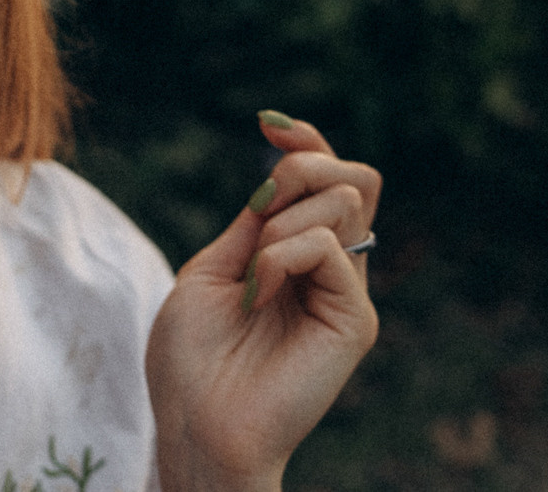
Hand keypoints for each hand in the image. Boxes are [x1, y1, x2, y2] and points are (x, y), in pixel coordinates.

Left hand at [145, 112, 380, 491]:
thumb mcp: (211, 268)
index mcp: (297, 255)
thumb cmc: (191, 360)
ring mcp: (347, 292)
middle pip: (355, 176)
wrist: (195, 424)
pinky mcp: (355, 319)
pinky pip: (326, 244)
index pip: (328, 177)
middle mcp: (331, 269)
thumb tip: (279, 169)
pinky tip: (259, 294)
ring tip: (252, 273)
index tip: (267, 124)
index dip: (306, 140)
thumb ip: (254, 223)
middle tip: (259, 204)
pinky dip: (279, 255)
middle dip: (303, 165)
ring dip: (281, 219)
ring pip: (346, 198)